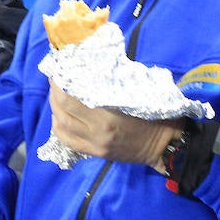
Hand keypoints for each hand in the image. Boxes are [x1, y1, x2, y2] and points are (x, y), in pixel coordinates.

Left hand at [48, 82, 181, 169]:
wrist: (165, 144)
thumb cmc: (155, 112)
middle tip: (55, 80)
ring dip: (54, 108)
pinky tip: (58, 117)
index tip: (59, 70)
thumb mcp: (136, 92)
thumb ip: (112, 83)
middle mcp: (98, 130)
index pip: (71, 97)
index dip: (60, 82)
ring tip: (56, 96)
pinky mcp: (96, 153)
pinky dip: (58, 127)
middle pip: (62, 108)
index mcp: (108, 114)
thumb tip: (92, 66)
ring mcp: (95, 143)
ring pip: (61, 125)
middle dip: (55, 91)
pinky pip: (68, 141)